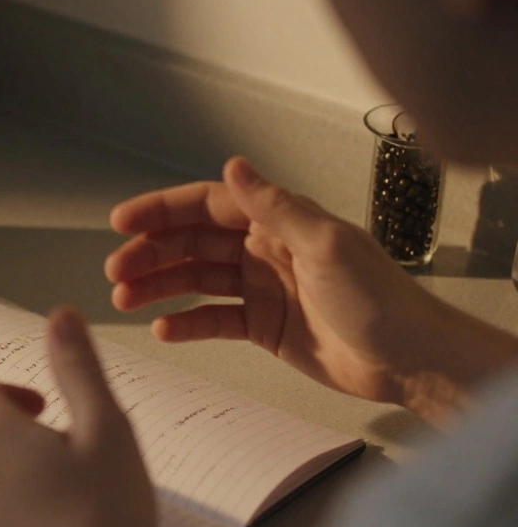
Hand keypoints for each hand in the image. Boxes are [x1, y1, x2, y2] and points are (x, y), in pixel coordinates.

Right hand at [105, 156, 517, 424]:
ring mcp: (263, 289)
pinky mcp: (264, 327)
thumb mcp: (326, 245)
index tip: (124, 222)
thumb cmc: (381, 301)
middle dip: (150, 254)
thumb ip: (275, 207)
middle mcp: (266, 250)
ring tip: (125, 300)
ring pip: (195, 281)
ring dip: (158, 288)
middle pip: (192, 244)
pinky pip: (213, 320)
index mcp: (280, 222)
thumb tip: (235, 165)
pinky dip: (186, 324)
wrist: (410, 360)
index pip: (208, 206)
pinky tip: (164, 329)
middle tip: (116, 271)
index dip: (163, 211)